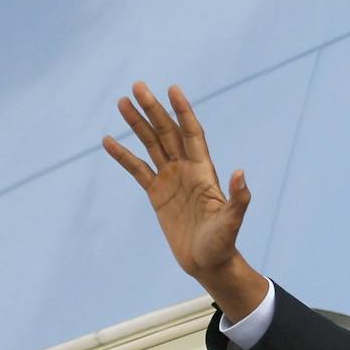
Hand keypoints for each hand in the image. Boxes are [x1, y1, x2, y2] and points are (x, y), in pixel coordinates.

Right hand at [102, 82, 265, 316]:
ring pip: (151, 145)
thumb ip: (238, 199)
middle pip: (167, 133)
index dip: (183, 112)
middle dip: (153, 110)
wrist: (208, 263)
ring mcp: (171, 180)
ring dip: (137, 124)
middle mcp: (186, 170)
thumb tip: (241, 173)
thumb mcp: (232, 222)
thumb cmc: (223, 244)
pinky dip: (123, 156)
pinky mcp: (157, 194)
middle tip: (137, 86)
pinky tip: (108, 140)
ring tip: (122, 102)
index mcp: (204, 172)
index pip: (192, 134)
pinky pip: (137, 169)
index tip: (173, 89)